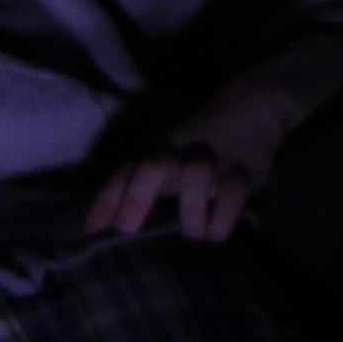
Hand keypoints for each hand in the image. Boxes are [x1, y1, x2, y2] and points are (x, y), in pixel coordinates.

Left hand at [85, 142, 265, 242]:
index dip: (107, 200)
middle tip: (128, 230)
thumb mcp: (170, 160)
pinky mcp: (248, 166)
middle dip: (136, 197)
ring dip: (190, 206)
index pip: (126, 171)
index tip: (91, 232)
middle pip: (154, 164)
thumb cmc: (198, 146)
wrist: (251, 106)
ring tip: (193, 235)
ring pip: (196, 172)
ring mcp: (216, 155)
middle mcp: (181, 149)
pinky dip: (223, 215)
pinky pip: (234, 188)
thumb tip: (109, 230)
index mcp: (158, 148)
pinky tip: (216, 234)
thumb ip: (146, 188)